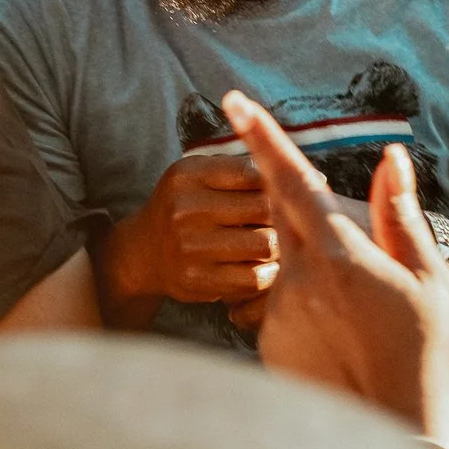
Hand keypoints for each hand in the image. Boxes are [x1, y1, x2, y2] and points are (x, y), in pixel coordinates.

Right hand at [104, 152, 278, 309]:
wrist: (144, 252)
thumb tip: (304, 174)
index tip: (281, 191)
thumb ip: (242, 168)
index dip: (276, 183)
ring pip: (265, 244)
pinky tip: (262, 264)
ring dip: (278, 245)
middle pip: (265, 208)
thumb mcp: (201, 175)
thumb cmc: (188, 206)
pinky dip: (267, 271)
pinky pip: (254, 278)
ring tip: (274, 241)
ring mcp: (188, 247)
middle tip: (284, 220)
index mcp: (188, 175)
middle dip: (282, 214)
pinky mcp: (196, 280)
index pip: (253, 173)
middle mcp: (184, 209)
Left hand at [225, 91, 448, 448]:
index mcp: (340, 256)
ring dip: (318, 271)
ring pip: (288, 269)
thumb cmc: (432, 360)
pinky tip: (350, 344)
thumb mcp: (432, 280)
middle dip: (285, 196)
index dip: (262, 136)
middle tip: (319, 212)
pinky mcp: (272, 353)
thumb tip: (393, 160)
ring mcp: (280, 320)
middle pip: (280, 218)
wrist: (404, 442)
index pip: (290, 182)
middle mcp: (297, 283)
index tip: (233, 100)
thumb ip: (402, 216)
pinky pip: (287, 311)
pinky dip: (313, 311)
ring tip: (368, 320)